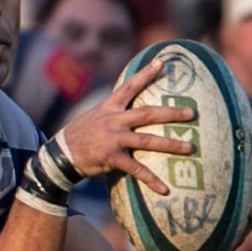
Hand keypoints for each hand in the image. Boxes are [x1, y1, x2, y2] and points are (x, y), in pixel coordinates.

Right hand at [57, 69, 198, 195]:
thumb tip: (131, 108)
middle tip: (191, 113)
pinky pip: (136, 169)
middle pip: (147, 114)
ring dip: (170, 144)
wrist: (60, 155)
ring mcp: (113, 139)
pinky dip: (151, 179)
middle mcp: (113, 121)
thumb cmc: (80, 136)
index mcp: (109, 108)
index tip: (161, 62)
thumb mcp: (94, 117)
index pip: (128, 86)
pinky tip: (164, 189)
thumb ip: (113, 113)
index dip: (145, 73)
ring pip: (147, 140)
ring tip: (189, 147)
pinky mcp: (111, 157)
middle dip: (170, 113)